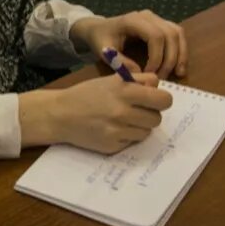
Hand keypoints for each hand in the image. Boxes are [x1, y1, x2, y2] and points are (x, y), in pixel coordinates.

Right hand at [18, 73, 172, 152]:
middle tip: (137, 111)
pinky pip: (132, 142)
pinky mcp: (113, 145)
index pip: (163, 99)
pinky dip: (127, 136)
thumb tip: (157, 87)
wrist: (61, 115)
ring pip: (147, 132)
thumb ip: (137, 80)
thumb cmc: (87, 94)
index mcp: (125, 90)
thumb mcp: (111, 79)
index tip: (154, 101)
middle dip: (149, 114)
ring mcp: (118, 130)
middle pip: (157, 118)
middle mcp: (123, 111)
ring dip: (139, 127)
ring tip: (123, 120)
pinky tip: (112, 129)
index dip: (161, 100)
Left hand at [71, 11, 188, 79]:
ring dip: (180, 54)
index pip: (155, 36)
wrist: (99, 28)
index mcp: (133, 20)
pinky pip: (177, 34)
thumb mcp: (104, 51)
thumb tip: (138, 73)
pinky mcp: (161, 24)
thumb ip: (119, 61)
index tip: (149, 74)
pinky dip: (181, 50)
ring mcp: (157, 18)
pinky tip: (179, 67)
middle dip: (170, 59)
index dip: (156, 57)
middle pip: (170, 34)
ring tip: (179, 73)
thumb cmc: (101, 39)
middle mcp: (148, 16)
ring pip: (177, 33)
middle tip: (162, 78)